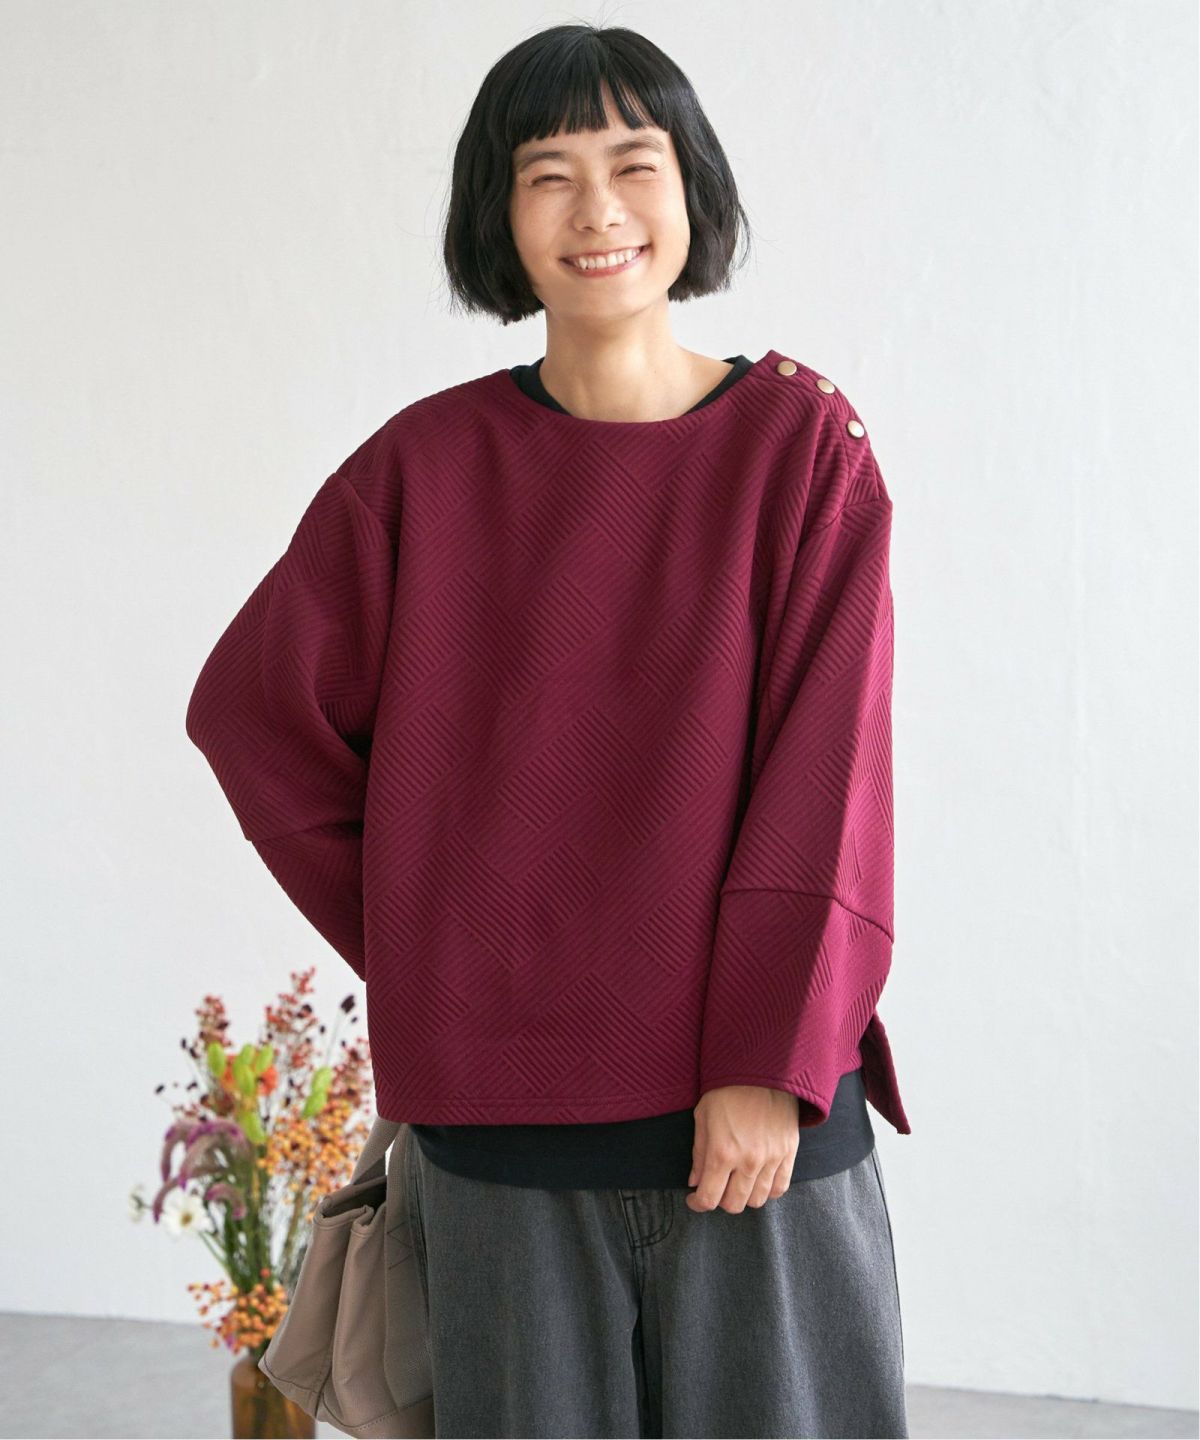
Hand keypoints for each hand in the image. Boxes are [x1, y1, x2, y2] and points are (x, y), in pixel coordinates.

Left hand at [685, 1085, 798, 1213]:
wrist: (762, 1068)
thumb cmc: (727, 1089)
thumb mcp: (703, 1117)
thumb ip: (699, 1154)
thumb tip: (695, 1182)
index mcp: (722, 1152)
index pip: (709, 1199)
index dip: (698, 1203)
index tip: (694, 1198)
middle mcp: (748, 1161)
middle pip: (734, 1205)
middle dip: (720, 1200)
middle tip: (716, 1186)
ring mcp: (772, 1159)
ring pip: (757, 1201)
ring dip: (744, 1196)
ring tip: (737, 1182)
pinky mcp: (789, 1153)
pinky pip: (780, 1188)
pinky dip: (767, 1190)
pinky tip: (757, 1179)